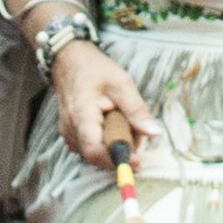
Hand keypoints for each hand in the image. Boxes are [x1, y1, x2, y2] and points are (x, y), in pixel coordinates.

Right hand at [46, 37, 157, 167]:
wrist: (69, 62)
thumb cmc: (95, 70)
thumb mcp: (121, 83)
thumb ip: (137, 110)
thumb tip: (154, 133)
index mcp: (81, 115)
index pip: (94, 150)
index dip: (116, 159)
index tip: (138, 161)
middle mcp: (70, 129)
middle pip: (98, 155)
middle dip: (121, 148)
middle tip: (135, 128)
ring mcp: (68, 134)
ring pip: (96, 153)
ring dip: (115, 143)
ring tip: (123, 118)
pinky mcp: (71, 136)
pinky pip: (92, 148)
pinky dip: (107, 140)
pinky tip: (113, 122)